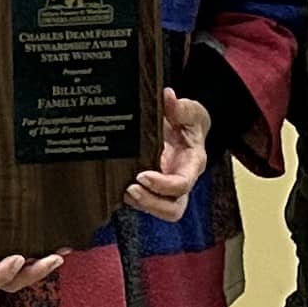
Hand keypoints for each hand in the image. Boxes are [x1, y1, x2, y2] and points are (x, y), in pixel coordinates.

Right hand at [0, 180, 61, 296]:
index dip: (0, 274)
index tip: (16, 261)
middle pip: (6, 281)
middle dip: (31, 273)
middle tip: (51, 260)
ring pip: (16, 273)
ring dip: (38, 267)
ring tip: (58, 255)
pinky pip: (18, 256)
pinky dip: (35, 254)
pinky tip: (52, 245)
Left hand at [126, 89, 211, 220]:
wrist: (183, 124)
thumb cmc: (188, 120)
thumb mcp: (189, 110)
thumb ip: (180, 107)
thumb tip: (168, 97)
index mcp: (192, 164)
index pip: (182, 185)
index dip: (163, 185)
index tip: (143, 175)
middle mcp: (179, 180)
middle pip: (172, 209)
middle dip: (151, 204)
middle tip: (130, 190)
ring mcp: (164, 186)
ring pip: (157, 209)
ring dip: (139, 203)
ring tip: (122, 190)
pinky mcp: (149, 185)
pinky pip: (142, 199)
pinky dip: (129, 197)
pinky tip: (116, 185)